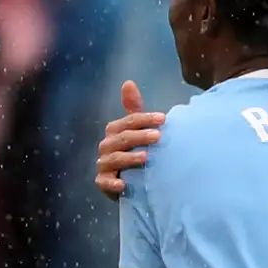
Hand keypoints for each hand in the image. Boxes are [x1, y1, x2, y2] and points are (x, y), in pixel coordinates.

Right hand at [96, 81, 163, 199]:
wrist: (131, 183)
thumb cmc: (134, 152)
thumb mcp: (137, 131)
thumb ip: (135, 111)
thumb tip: (128, 82)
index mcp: (115, 131)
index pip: (129, 121)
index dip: (145, 119)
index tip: (164, 119)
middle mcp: (107, 146)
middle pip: (122, 138)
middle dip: (140, 136)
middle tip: (158, 137)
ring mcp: (104, 165)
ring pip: (114, 159)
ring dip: (129, 158)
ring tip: (146, 158)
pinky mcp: (104, 183)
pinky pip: (105, 183)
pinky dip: (112, 184)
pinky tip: (123, 185)